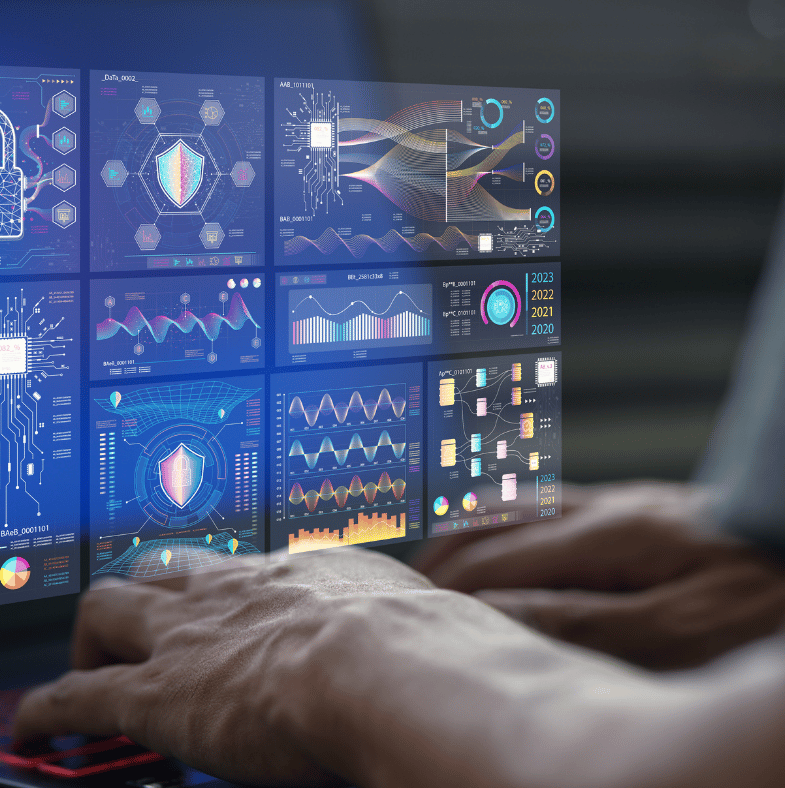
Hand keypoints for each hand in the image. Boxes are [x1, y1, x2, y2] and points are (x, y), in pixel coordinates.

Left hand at [13, 549, 432, 786]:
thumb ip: (408, 622)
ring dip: (91, 639)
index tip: (220, 612)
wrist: (388, 667)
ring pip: (107, 610)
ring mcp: (188, 637)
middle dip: (144, 597)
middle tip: (138, 631)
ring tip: (85, 669)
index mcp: (293, 574)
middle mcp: (231, 590)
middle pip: (161, 570)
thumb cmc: (423, 647)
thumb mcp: (417, 618)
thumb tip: (446, 637)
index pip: (237, 572)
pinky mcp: (155, 694)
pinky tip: (32, 730)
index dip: (221, 594)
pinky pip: (77, 697)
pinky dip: (46, 712)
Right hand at [413, 482, 784, 668]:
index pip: (493, 561)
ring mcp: (626, 504)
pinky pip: (551, 503)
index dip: (444, 592)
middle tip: (404, 590)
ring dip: (466, 530)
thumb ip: (578, 619)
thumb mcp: (677, 633)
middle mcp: (608, 506)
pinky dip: (506, 521)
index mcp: (608, 532)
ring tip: (435, 564)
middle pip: (492, 517)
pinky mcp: (644, 511)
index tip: (411, 617)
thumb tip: (487, 612)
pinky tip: (503, 541)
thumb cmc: (767, 610)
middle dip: (439, 555)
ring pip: (518, 501)